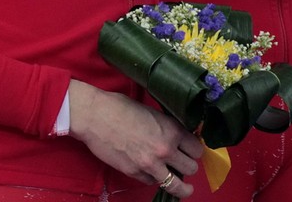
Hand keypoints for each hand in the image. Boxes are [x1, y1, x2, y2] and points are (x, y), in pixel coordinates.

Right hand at [67, 80, 202, 197]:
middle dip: (187, 164)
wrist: (94, 116)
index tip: (190, 149)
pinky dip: (154, 178)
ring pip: (178, 185)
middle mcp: (165, 150)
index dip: (194, 149)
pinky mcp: (135, 174)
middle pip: (191, 168)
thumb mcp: (150, 111)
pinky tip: (152, 172)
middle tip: (182, 161)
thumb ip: (165, 125)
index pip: (197, 149)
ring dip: (180, 184)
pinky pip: (153, 182)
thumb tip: (176, 136)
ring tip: (183, 186)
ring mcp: (150, 165)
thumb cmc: (119, 106)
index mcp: (170, 130)